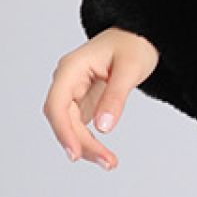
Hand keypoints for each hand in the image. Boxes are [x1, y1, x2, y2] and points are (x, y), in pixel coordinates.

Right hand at [43, 27, 159, 170]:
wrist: (140, 35)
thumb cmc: (134, 44)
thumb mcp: (131, 68)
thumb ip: (115, 97)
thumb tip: (102, 127)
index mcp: (71, 67)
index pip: (57, 105)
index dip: (63, 131)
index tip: (75, 153)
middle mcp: (67, 80)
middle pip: (63, 119)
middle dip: (81, 143)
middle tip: (107, 162)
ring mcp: (73, 90)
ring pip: (70, 125)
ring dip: (85, 145)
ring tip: (109, 162)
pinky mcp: (82, 99)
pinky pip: (79, 124)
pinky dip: (89, 139)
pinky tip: (102, 153)